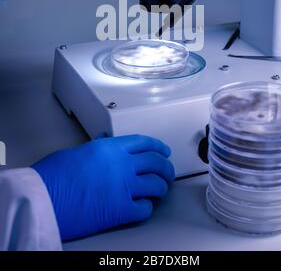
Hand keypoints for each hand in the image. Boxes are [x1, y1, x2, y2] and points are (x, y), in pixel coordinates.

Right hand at [32, 135, 174, 241]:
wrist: (43, 199)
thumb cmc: (54, 175)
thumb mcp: (78, 151)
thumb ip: (98, 146)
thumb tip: (106, 140)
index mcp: (110, 147)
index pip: (144, 142)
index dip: (158, 146)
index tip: (164, 150)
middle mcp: (121, 164)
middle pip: (156, 162)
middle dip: (165, 167)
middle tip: (167, 171)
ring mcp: (123, 187)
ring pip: (156, 185)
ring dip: (160, 188)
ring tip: (159, 190)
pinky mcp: (120, 210)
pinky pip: (145, 208)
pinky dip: (147, 207)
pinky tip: (143, 206)